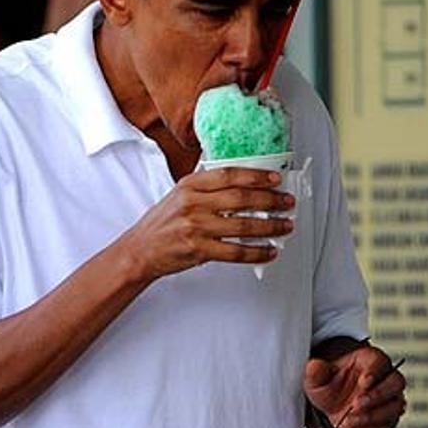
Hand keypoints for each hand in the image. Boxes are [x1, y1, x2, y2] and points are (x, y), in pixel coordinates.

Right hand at [122, 167, 293, 279]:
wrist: (140, 250)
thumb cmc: (161, 224)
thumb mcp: (179, 196)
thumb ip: (206, 188)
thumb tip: (243, 186)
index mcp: (189, 185)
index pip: (228, 175)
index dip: (256, 176)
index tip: (275, 179)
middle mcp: (193, 203)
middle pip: (241, 198)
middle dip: (270, 200)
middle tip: (287, 203)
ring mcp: (196, 227)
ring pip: (243, 225)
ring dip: (270, 226)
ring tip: (285, 226)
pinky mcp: (199, 250)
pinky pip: (236, 251)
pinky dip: (257, 252)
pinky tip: (269, 251)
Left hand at [304, 345, 406, 427]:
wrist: (329, 405)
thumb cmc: (327, 385)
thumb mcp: (316, 378)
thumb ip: (315, 371)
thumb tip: (314, 365)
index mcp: (369, 360)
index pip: (380, 361)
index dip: (374, 372)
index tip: (363, 382)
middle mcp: (385, 378)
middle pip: (396, 382)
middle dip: (378, 395)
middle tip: (356, 404)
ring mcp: (390, 399)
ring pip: (396, 406)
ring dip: (373, 415)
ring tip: (350, 420)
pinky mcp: (388, 418)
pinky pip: (387, 425)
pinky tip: (352, 427)